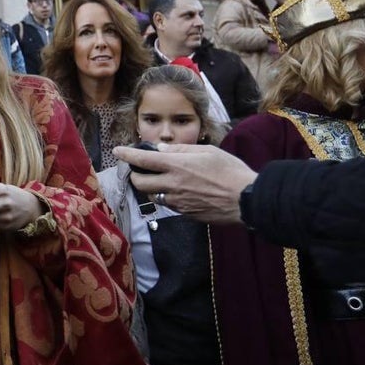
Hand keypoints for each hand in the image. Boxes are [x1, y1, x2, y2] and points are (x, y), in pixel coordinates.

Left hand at [112, 143, 256, 225]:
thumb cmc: (230, 171)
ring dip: (150, 188)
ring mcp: (177, 201)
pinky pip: (167, 205)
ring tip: (159, 180)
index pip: (142, 160)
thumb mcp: (207, 151)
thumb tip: (160, 150)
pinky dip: (165, 197)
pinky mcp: (185, 213)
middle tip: (139, 170)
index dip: (126, 155)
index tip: (117, 151)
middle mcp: (172, 185)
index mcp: (176, 166)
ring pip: (152, 196)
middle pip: (140, 183)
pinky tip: (176, 191)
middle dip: (135, 176)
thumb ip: (180, 150)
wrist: (247, 200)